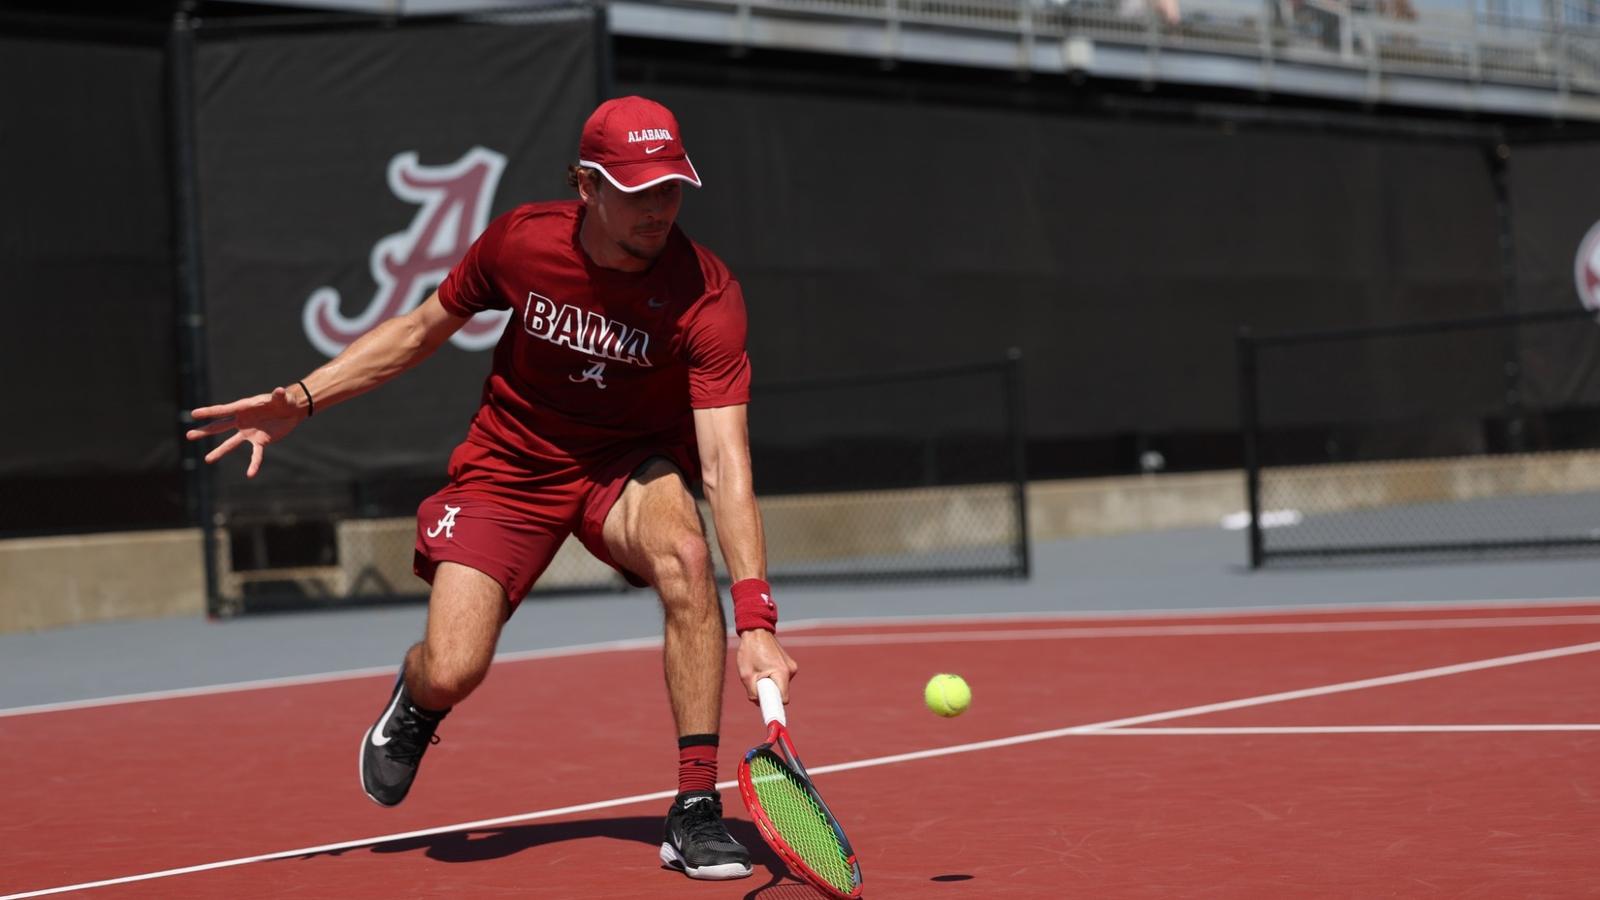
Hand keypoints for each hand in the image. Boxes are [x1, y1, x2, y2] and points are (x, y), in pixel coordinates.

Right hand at [185, 386, 306, 477]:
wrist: (292, 410)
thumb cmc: (283, 399)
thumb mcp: (281, 397)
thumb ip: (278, 396)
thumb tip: (279, 391)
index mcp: (243, 407)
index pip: (222, 410)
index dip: (208, 412)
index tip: (193, 414)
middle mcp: (242, 421)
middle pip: (219, 426)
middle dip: (204, 431)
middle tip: (188, 435)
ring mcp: (249, 432)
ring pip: (231, 443)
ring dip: (219, 451)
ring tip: (207, 460)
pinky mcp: (260, 441)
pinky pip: (256, 455)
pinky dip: (253, 464)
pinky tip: (250, 475)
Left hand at [736, 629, 797, 704]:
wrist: (755, 630)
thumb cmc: (750, 651)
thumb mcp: (746, 675)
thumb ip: (753, 693)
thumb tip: (758, 703)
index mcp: (782, 673)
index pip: (783, 699)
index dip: (774, 705)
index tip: (767, 709)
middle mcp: (790, 670)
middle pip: (781, 692)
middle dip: (769, 692)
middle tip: (756, 684)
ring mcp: (791, 666)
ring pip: (781, 684)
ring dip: (770, 683)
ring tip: (758, 670)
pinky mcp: (788, 663)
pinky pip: (781, 677)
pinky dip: (772, 676)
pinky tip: (763, 666)